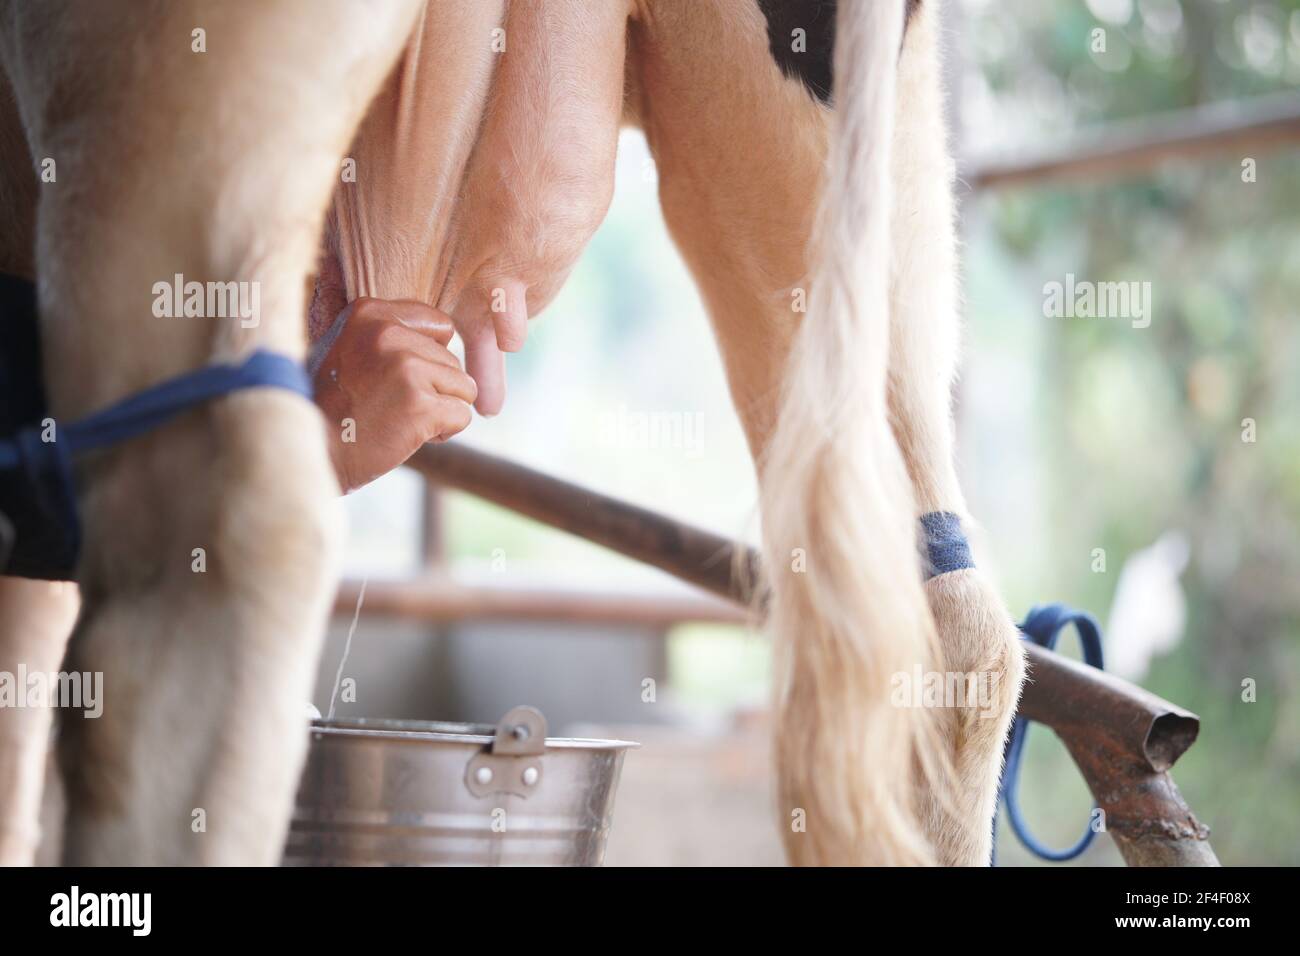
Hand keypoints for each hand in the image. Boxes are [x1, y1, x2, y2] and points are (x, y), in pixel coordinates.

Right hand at [312, 298, 475, 492]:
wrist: (312, 450)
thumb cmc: (331, 407)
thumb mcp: (348, 350)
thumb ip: (387, 336)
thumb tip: (446, 336)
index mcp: (369, 313)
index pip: (440, 326)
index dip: (431, 358)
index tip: (401, 379)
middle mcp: (388, 333)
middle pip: (453, 360)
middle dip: (435, 390)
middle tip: (394, 407)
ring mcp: (406, 367)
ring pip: (463, 387)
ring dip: (441, 410)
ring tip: (401, 420)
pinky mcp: (421, 404)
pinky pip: (462, 415)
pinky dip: (444, 432)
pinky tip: (409, 436)